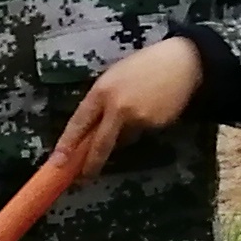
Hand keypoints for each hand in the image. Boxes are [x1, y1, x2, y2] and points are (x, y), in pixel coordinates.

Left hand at [53, 33, 205, 183]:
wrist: (182, 62)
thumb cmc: (143, 66)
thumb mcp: (113, 77)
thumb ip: (100, 102)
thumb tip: (92, 129)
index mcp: (101, 92)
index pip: (79, 123)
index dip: (67, 144)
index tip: (57, 162)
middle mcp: (117, 108)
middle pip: (100, 143)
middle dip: (91, 163)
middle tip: (83, 178)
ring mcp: (138, 118)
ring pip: (123, 137)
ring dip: (123, 133)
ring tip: (138, 105)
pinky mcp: (156, 124)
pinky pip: (142, 131)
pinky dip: (142, 125)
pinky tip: (153, 106)